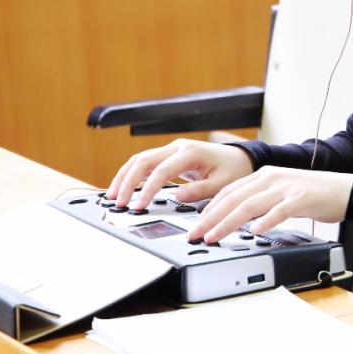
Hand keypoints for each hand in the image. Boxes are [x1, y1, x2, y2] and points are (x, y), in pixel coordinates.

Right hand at [105, 138, 253, 210]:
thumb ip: (200, 191)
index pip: (161, 171)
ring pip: (140, 159)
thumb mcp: (223, 184)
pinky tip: (123, 187)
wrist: (239, 158)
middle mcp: (178, 147)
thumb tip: (177, 197)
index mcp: (190, 152)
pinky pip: (146, 162)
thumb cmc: (233, 170)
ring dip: (125, 176)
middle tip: (118, 202)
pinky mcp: (169, 155)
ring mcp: (172, 149)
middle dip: (127, 181)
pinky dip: (132, 174)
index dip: (147, 189)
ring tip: (113, 196)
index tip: (138, 206)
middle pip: (143, 160)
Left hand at [190, 166, 352, 242]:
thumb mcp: (280, 193)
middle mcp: (271, 178)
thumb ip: (260, 202)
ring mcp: (286, 188)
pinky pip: (280, 210)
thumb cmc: (313, 194)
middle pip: (234, 198)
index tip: (196, 225)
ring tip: (214, 236)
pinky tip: (256, 231)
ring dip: (229, 222)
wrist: (345, 189)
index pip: (229, 192)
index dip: (209, 209)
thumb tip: (237, 218)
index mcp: (264, 175)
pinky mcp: (302, 198)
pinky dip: (267, 220)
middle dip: (211, 218)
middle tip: (196, 234)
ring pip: (250, 204)